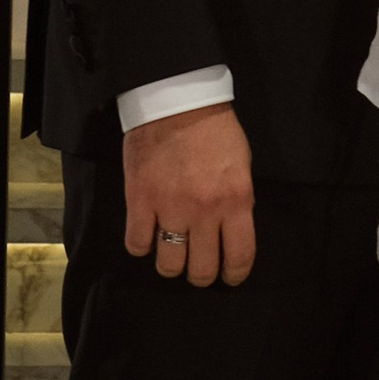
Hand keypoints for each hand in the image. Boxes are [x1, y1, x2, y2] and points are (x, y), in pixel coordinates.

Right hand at [124, 101, 254, 288]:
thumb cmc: (214, 130)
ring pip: (168, 264)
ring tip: (171, 254)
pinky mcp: (140, 200)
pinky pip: (137, 243)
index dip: (233, 275)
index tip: (229, 277)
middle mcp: (204, 211)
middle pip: (201, 270)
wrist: (177, 102)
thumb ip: (237, 201)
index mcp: (236, 201)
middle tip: (197, 267)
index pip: (239, 256)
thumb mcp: (241, 166)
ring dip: (171, 264)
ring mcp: (169, 208)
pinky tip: (147, 234)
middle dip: (201, 275)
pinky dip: (141, 245)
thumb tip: (230, 230)